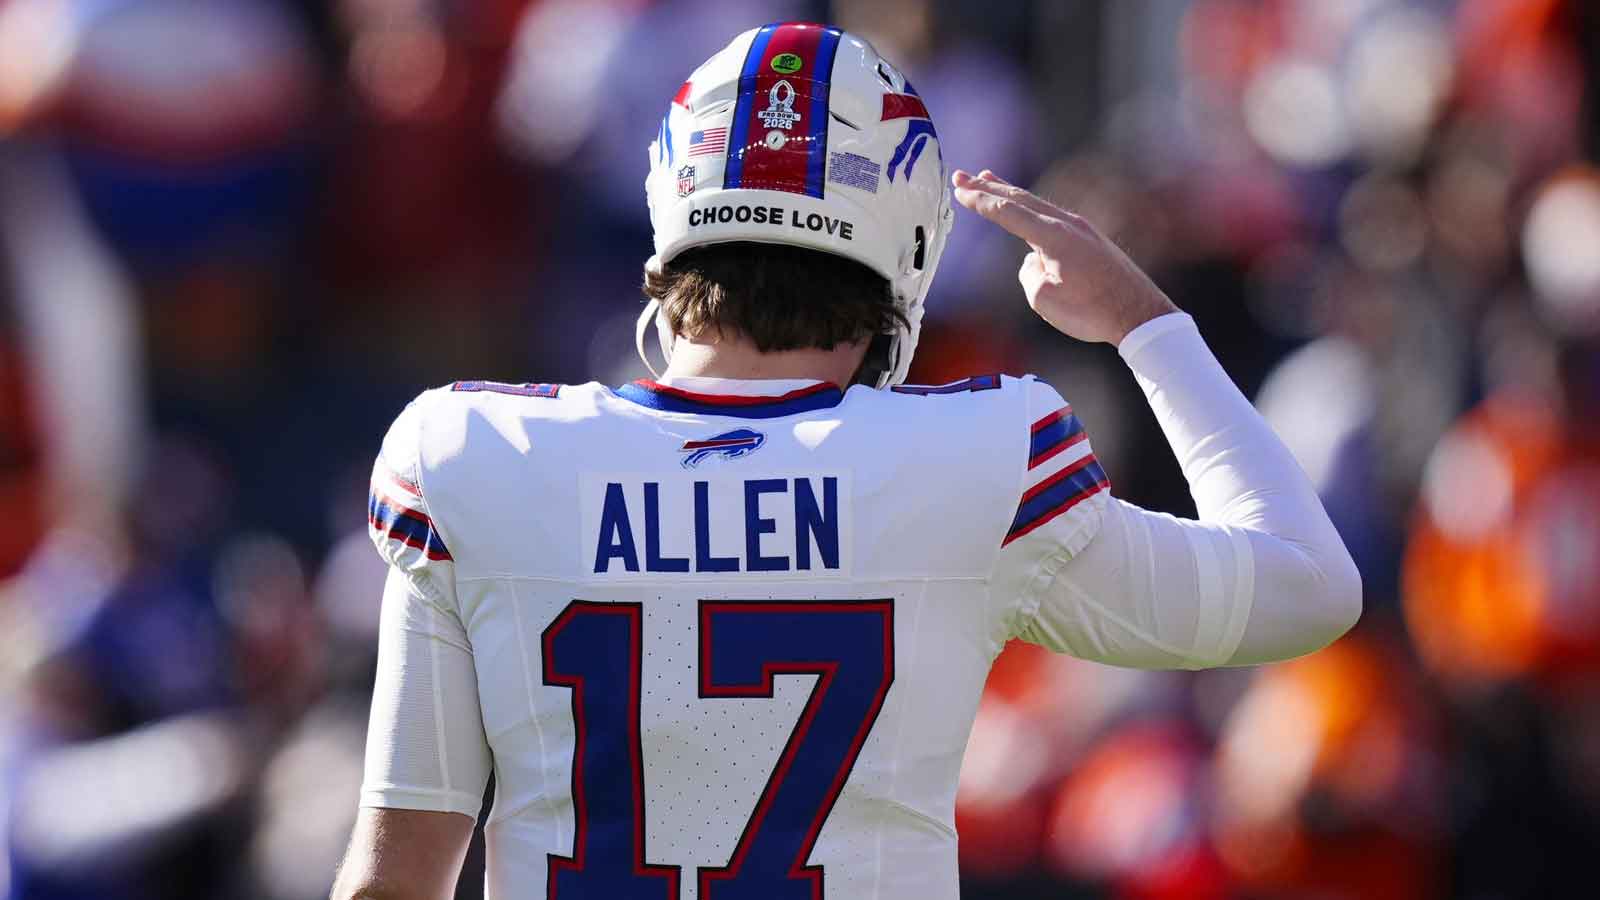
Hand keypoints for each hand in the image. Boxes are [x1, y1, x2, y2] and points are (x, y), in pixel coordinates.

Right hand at [952, 169, 1177, 344]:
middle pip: (1020, 199)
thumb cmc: (1091, 311)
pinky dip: (1032, 209)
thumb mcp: (1044, 298)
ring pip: (1038, 205)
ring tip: (989, 179)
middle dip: (988, 187)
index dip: (980, 201)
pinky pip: (1052, 217)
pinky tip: (1026, 213)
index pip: (1008, 212)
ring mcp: (1082, 229)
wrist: (1139, 314)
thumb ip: (1029, 273)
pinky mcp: (1091, 239)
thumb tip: (1035, 261)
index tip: (958, 190)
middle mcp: (1068, 224)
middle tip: (962, 176)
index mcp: (1053, 236)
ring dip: (1010, 193)